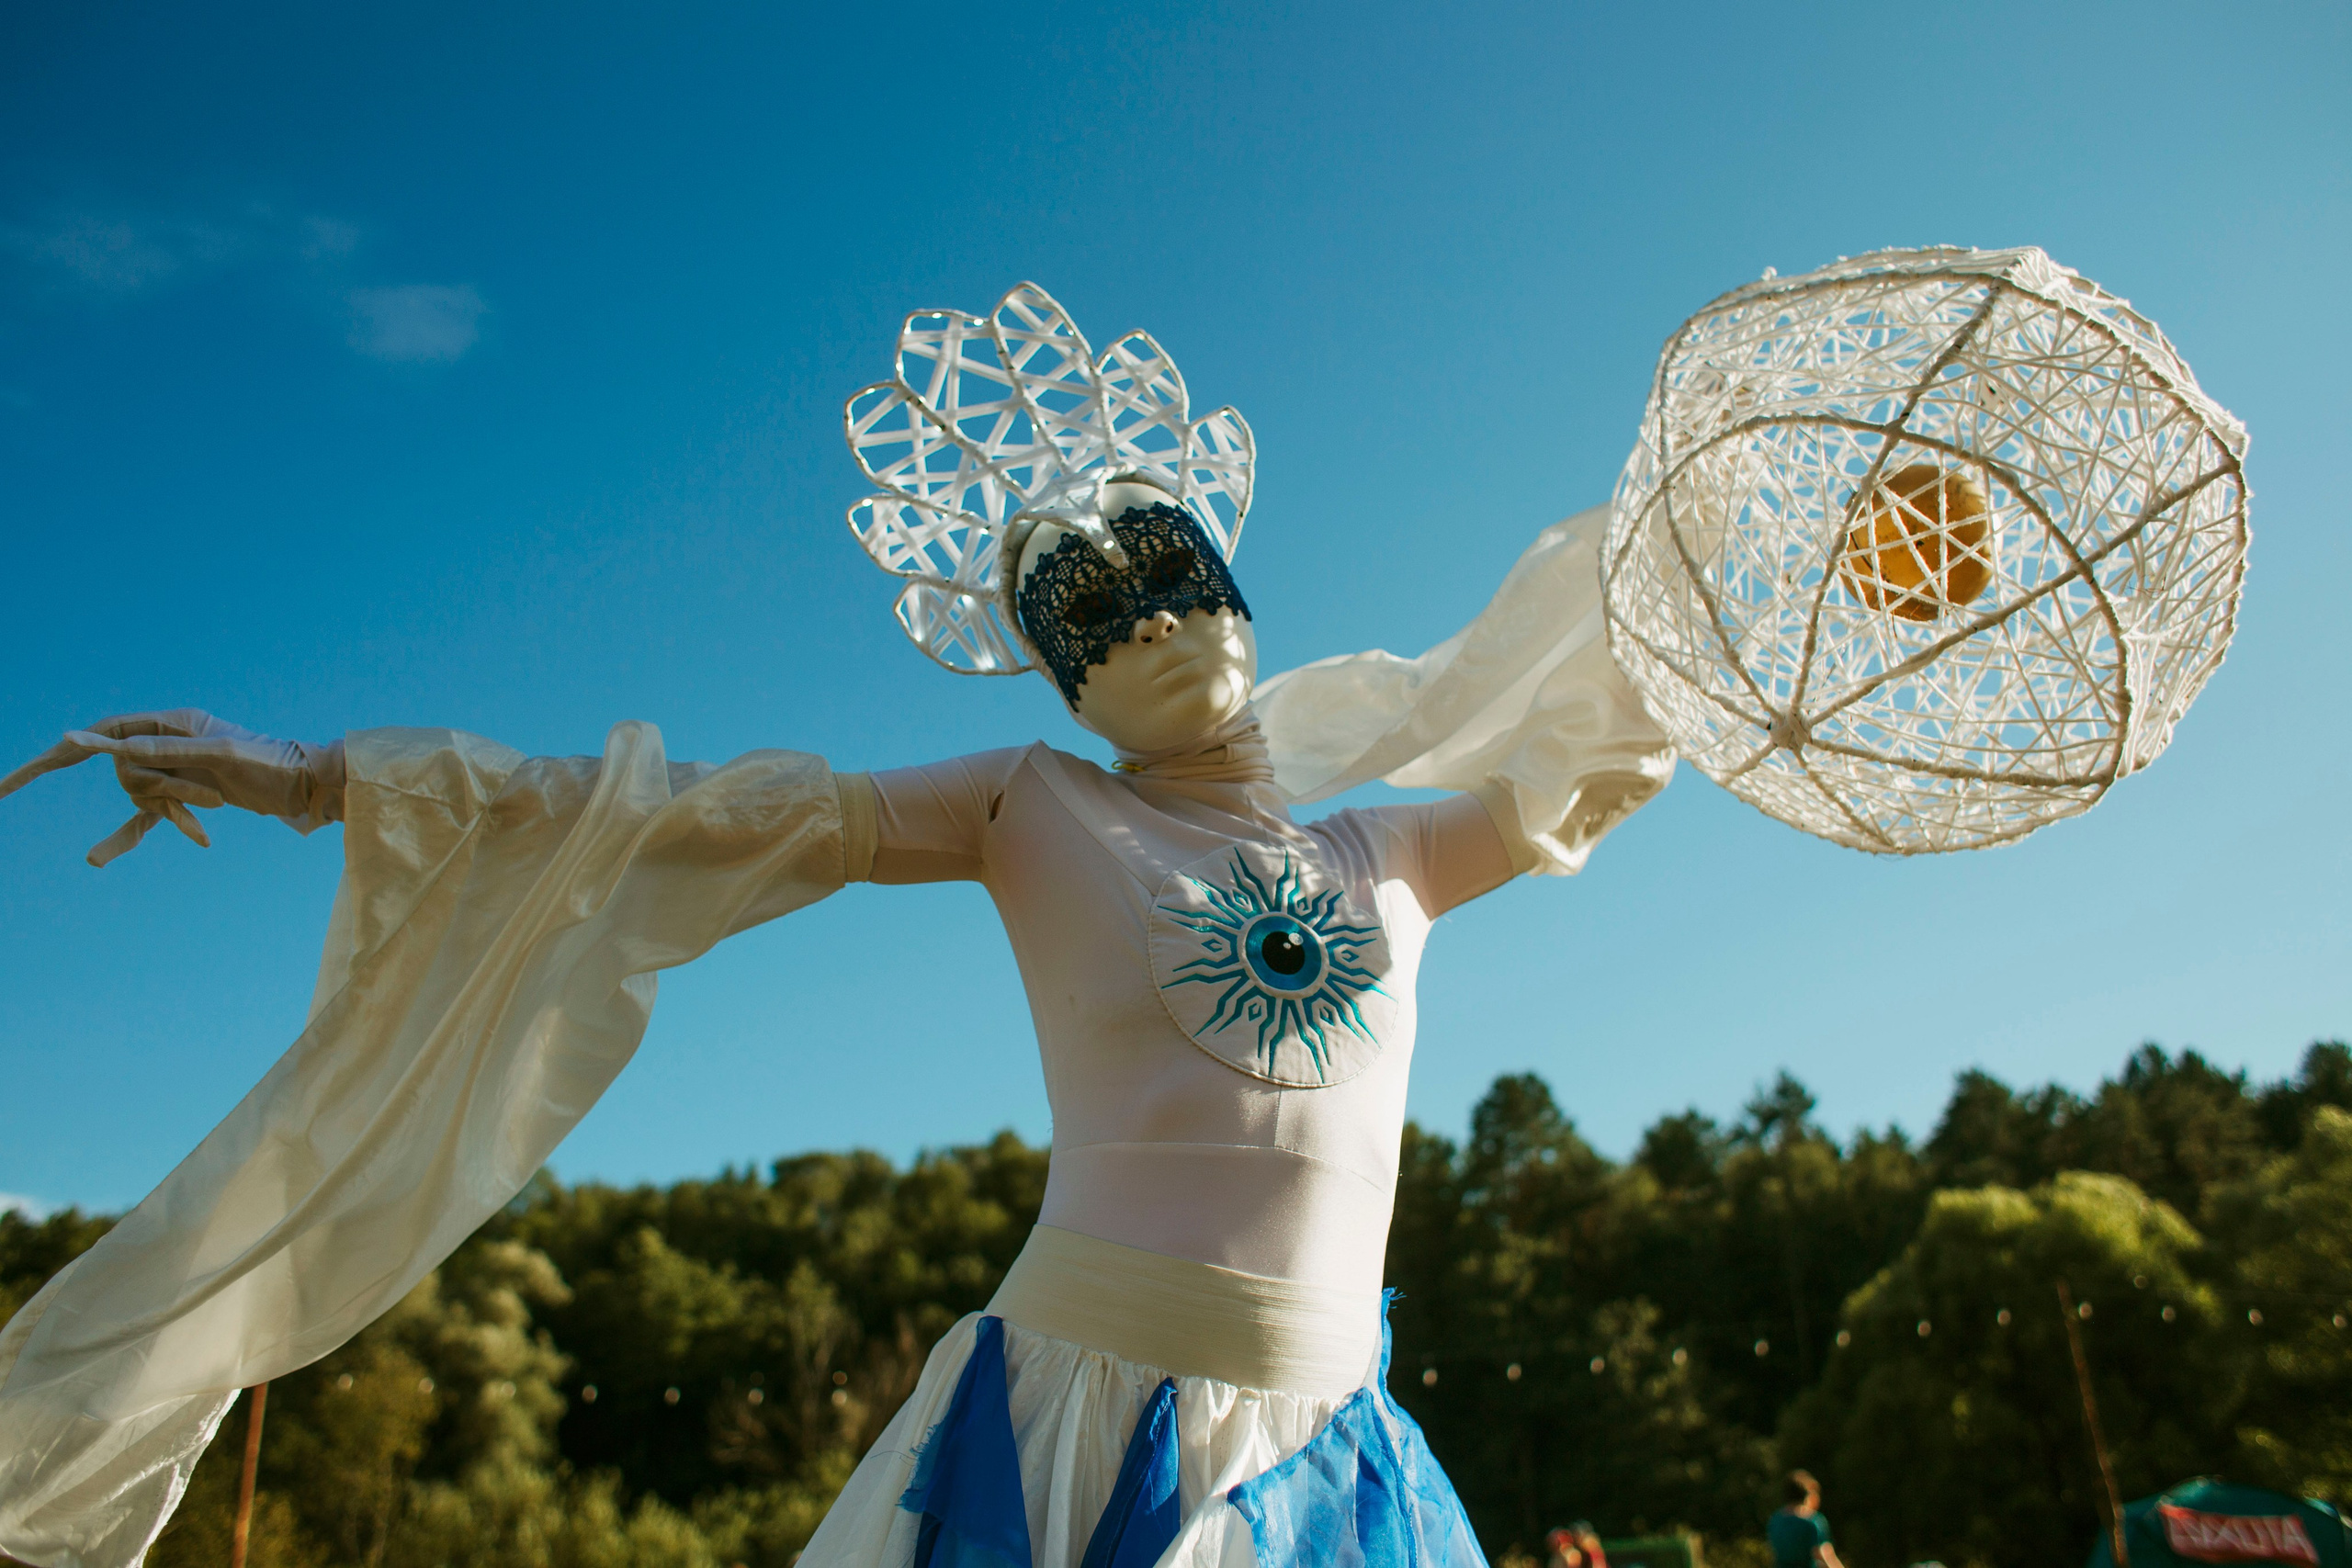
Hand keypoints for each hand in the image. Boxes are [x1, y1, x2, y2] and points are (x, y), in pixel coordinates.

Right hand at [0, 709, 342, 867]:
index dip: (64, 751)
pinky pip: (152, 818)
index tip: (24, 771)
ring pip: (144, 797)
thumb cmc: (269, 761)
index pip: (105, 733)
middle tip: (205, 790)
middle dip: (156, 787)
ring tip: (217, 804)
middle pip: (125, 771)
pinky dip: (145, 833)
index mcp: (172, 722)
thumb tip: (106, 745)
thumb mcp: (216, 754)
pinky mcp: (187, 798)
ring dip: (175, 808)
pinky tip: (102, 859)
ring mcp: (177, 772)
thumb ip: (160, 751)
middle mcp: (169, 744)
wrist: (306, 788)